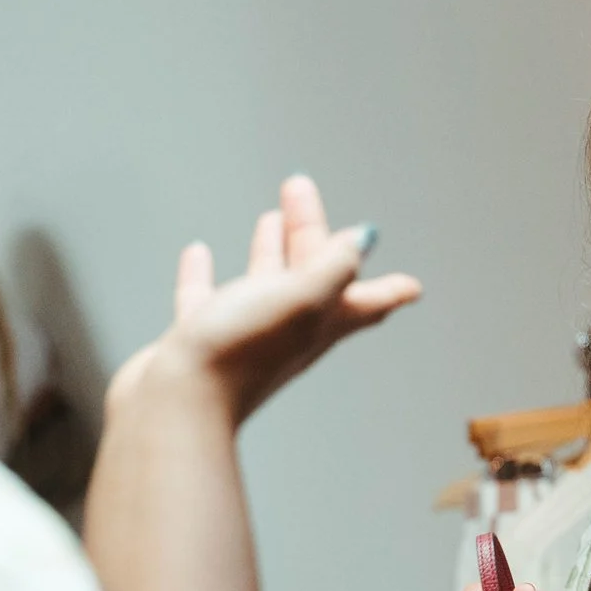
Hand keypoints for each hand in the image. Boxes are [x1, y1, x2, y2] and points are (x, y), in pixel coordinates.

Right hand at [109, 176, 421, 427]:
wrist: (179, 402)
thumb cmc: (241, 350)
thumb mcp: (302, 297)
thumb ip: (336, 265)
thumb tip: (366, 238)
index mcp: (319, 324)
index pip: (365, 303)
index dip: (389, 290)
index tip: (411, 286)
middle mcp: (286, 332)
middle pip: (310, 275)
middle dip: (311, 232)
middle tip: (298, 188)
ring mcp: (243, 336)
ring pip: (263, 284)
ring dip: (270, 250)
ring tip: (270, 217)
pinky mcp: (201, 340)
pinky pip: (205, 299)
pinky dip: (204, 275)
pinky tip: (199, 252)